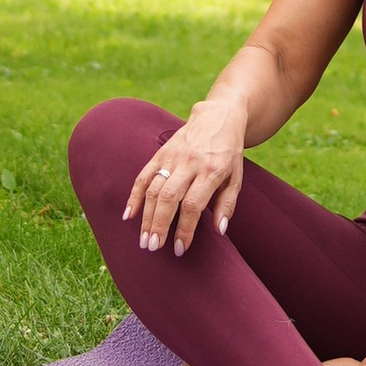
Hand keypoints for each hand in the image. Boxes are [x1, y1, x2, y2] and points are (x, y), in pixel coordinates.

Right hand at [122, 101, 248, 256]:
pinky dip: (134, 196)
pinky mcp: (160, 153)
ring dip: (146, 216)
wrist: (218, 117)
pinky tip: (129, 215)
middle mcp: (189, 163)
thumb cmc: (229, 153)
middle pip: (169, 197)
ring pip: (153, 189)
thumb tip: (218, 231)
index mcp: (211, 170)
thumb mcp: (236, 177)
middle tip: (153, 247)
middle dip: (159, 225)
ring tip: (144, 240)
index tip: (180, 248)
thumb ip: (227, 204)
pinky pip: (143, 175)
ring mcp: (172, 157)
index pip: (193, 204)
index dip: (185, 228)